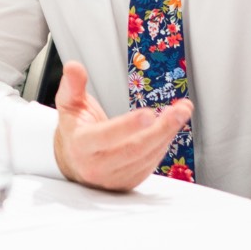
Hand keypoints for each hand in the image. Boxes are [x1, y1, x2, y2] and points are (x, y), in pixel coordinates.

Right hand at [51, 61, 191, 190]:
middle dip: (161, 129)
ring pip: (146, 157)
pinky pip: (151, 163)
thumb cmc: (76, 130)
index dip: (127, 126)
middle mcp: (96, 165)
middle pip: (133, 149)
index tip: (148, 113)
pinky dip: (163, 143)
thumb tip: (73, 67)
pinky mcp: (128, 182)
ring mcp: (113, 177)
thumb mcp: (69, 105)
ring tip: (181, 112)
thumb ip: (72, 86)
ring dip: (168, 133)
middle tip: (179, 111)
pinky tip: (170, 127)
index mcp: (80, 145)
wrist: (75, 161)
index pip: (104, 137)